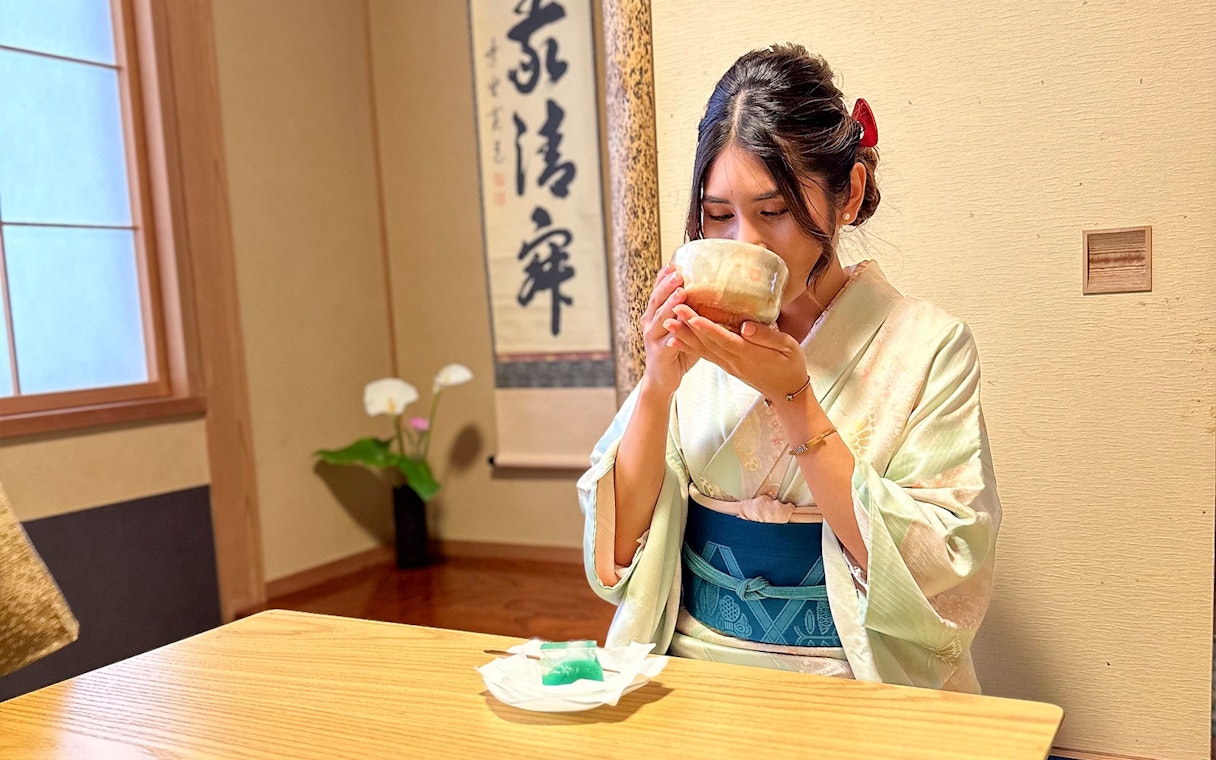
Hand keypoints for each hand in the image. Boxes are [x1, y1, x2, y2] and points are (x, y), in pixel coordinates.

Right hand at [640, 264, 696, 396]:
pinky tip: (677, 324)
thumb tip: (714, 292)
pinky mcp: (658, 352)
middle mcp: (650, 322)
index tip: (674, 262)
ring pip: (660, 317)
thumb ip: (691, 311)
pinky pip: (667, 339)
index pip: (659, 290)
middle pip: (657, 299)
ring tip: (681, 292)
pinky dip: (673, 331)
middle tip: (678, 272)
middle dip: (667, 285)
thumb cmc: (677, 350)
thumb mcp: (684, 326)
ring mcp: (652, 337)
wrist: (663, 378)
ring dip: (670, 303)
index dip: (664, 277)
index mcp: (655, 313)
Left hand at [666, 307, 808, 402]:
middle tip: (672, 310)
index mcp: (749, 353)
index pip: (724, 338)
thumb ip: (767, 336)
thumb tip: (745, 326)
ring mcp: (729, 365)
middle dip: (689, 326)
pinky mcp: (727, 367)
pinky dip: (690, 346)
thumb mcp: (789, 348)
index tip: (692, 316)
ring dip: (684, 336)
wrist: (788, 392)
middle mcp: (735, 360)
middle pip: (708, 342)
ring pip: (703, 349)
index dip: (707, 327)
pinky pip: (706, 355)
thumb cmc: (791, 365)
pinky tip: (678, 339)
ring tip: (668, 323)